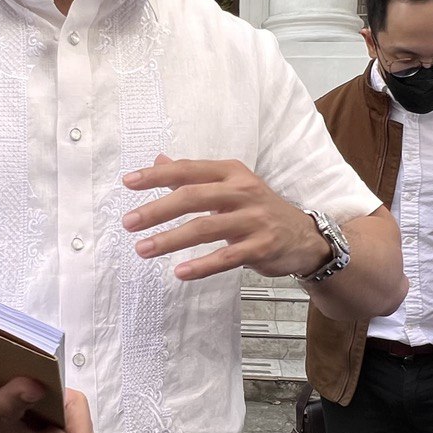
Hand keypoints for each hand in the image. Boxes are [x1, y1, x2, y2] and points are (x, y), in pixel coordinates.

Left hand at [122, 154, 331, 279]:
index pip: (188, 170)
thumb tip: (159, 160)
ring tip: (143, 249)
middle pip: (192, 197)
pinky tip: (179, 272)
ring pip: (205, 228)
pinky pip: (226, 258)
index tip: (128, 183)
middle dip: (157, 210)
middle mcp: (242, 191)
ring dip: (170, 240)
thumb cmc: (257, 210)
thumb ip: (193, 175)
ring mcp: (253, 219)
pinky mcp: (261, 247)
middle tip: (128, 222)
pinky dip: (201, 265)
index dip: (156, 175)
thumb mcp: (229, 185)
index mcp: (231, 173)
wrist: (303, 237)